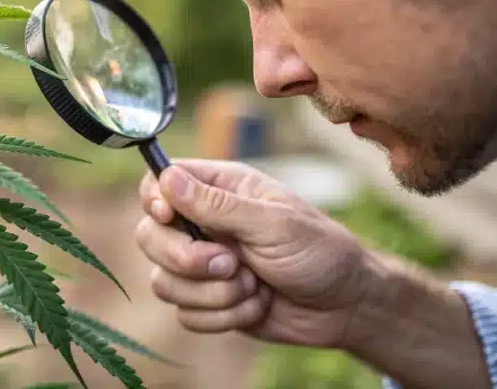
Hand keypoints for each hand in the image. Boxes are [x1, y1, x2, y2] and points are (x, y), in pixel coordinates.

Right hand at [134, 158, 373, 347]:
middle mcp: (205, 224)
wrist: (345, 306)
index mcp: (221, 190)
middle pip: (150, 236)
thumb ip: (218, 205)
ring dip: (212, 293)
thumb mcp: (273, 223)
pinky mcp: (209, 301)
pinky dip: (223, 317)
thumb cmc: (320, 252)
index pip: (160, 183)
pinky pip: (187, 315)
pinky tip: (255, 306)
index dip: (154, 199)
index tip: (169, 216)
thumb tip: (167, 180)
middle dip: (186, 259)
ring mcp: (204, 265)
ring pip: (164, 281)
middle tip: (230, 263)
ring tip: (252, 286)